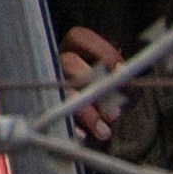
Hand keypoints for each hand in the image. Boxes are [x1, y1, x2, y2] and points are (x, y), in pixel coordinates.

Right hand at [58, 25, 125, 143]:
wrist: (95, 123)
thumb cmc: (107, 97)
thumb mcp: (119, 86)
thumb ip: (122, 83)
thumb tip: (125, 83)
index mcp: (74, 49)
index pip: (80, 37)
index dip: (102, 51)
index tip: (121, 71)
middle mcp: (58, 62)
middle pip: (69, 63)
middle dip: (93, 86)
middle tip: (114, 112)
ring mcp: (50, 83)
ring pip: (62, 91)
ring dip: (86, 113)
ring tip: (104, 132)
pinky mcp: (47, 106)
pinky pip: (54, 114)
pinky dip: (71, 126)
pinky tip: (84, 136)